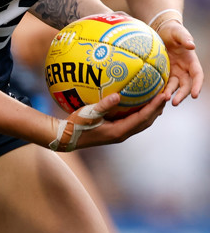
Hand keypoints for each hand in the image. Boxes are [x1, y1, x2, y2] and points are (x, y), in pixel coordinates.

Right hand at [49, 90, 168, 151]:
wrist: (67, 138)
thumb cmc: (77, 125)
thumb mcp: (88, 114)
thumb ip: (104, 105)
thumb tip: (117, 95)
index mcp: (119, 131)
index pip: (142, 118)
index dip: (154, 107)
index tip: (163, 96)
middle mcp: (122, 134)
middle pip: (146, 121)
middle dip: (157, 109)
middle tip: (166, 94)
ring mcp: (119, 133)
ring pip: (141, 123)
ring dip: (151, 112)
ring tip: (157, 99)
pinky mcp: (115, 131)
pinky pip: (133, 121)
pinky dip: (141, 113)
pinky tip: (138, 103)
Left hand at [157, 20, 203, 104]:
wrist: (161, 30)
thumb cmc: (172, 30)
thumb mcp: (178, 31)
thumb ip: (185, 38)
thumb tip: (192, 45)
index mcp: (191, 62)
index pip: (197, 76)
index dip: (197, 85)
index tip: (194, 95)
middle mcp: (184, 70)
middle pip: (186, 85)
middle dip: (182, 95)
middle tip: (174, 102)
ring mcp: (173, 72)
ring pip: (174, 86)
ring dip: (170, 93)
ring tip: (163, 99)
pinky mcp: (163, 73)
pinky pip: (162, 83)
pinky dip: (160, 89)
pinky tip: (153, 95)